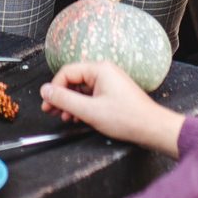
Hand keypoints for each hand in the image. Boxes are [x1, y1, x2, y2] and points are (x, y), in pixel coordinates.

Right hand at [40, 60, 186, 157]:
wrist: (151, 128)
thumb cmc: (128, 118)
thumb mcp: (89, 110)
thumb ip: (64, 100)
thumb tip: (46, 91)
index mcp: (99, 69)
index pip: (67, 72)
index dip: (54, 89)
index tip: (47, 103)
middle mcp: (104, 72)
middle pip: (73, 80)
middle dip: (61, 97)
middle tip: (51, 111)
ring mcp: (109, 82)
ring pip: (82, 89)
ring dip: (71, 104)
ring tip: (66, 117)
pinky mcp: (113, 93)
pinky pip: (91, 95)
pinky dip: (82, 106)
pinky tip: (79, 117)